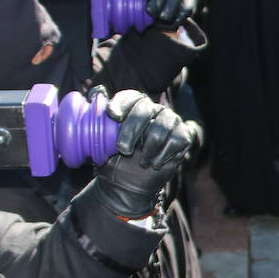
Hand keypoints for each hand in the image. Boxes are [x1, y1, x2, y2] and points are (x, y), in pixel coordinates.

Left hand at [94, 88, 193, 218]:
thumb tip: (95, 92)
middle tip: (123, 149)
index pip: (130, 97)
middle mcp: (153, 110)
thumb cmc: (112, 161)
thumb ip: (95, 119)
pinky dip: (165, 153)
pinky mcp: (183, 136)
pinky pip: (178, 138)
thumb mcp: (97, 142)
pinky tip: (155, 163)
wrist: (127, 185)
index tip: (112, 115)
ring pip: (162, 125)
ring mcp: (170, 121)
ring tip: (141, 162)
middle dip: (132, 129)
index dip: (122, 103)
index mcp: (133, 107)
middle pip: (145, 109)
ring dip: (149, 147)